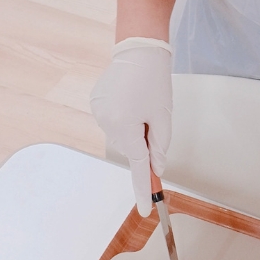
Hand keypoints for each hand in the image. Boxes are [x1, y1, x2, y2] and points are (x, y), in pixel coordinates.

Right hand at [89, 37, 172, 214]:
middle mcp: (107, 123)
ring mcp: (98, 113)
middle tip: (154, 118)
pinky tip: (129, 98)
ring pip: (121, 135)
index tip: (146, 210)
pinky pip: (113, 121)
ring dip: (132, 128)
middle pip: (130, 148)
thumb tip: (157, 168)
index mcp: (126, 127)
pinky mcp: (96, 104)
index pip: (138, 167)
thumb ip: (160, 146)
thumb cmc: (154, 80)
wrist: (138, 49)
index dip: (143, 189)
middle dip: (143, 141)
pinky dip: (123, 117)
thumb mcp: (164, 116)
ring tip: (141, 102)